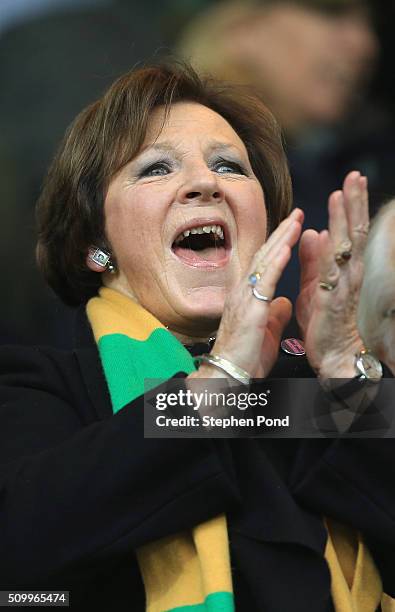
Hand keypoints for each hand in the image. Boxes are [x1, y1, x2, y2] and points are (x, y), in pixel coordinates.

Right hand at [207, 208, 303, 378]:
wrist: (229, 375)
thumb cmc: (245, 356)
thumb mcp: (266, 331)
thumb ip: (275, 313)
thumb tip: (285, 301)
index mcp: (247, 296)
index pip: (264, 263)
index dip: (279, 244)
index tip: (293, 227)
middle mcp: (243, 291)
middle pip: (264, 255)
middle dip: (281, 233)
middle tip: (297, 213)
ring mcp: (244, 297)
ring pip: (264, 262)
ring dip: (281, 240)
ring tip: (295, 221)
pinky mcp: (250, 308)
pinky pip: (265, 280)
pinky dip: (276, 262)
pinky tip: (287, 247)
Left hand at [296, 171, 367, 378]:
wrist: (331, 352)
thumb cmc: (324, 319)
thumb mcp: (316, 283)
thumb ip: (314, 258)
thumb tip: (313, 231)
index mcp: (343, 267)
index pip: (349, 230)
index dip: (350, 206)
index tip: (350, 181)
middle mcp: (349, 272)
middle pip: (354, 231)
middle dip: (354, 202)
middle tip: (355, 175)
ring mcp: (343, 284)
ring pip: (348, 245)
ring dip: (346, 217)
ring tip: (344, 192)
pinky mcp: (333, 299)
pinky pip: (331, 271)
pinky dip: (329, 251)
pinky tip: (327, 232)